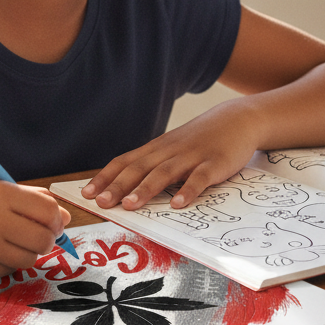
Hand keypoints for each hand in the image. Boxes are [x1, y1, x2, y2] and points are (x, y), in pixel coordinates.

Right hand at [0, 179, 70, 280]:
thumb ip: (30, 199)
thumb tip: (64, 217)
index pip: (47, 210)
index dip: (56, 220)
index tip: (54, 223)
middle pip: (43, 239)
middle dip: (46, 240)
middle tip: (36, 236)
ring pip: (28, 259)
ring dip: (25, 253)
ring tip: (7, 242)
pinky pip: (7, 272)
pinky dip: (5, 264)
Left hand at [81, 100, 260, 210]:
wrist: (238, 119)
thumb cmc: (201, 139)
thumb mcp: (174, 148)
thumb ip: (154, 166)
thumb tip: (127, 188)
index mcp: (158, 149)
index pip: (125, 161)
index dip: (106, 177)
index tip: (86, 193)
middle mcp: (170, 151)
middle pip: (140, 168)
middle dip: (118, 185)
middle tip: (100, 203)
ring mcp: (193, 156)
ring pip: (165, 172)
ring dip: (146, 189)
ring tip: (130, 205)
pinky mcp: (215, 164)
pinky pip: (200, 178)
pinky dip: (188, 191)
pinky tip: (178, 204)